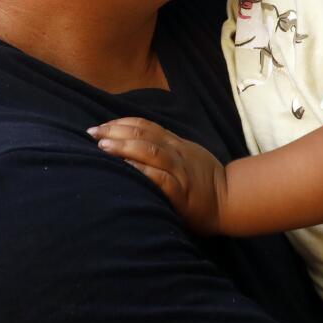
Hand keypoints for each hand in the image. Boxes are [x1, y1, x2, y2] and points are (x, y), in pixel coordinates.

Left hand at [90, 117, 227, 233]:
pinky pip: (161, 179)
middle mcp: (175, 153)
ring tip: (103, 146)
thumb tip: (133, 140)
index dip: (120, 122)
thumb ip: (163, 147)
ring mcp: (179, 172)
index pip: (144, 125)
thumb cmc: (204, 180)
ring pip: (150, 152)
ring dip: (124, 147)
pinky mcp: (181, 194)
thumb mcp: (185, 155)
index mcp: (175, 143)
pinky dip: (142, 172)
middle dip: (115, 132)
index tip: (100, 125)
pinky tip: (126, 170)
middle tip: (92, 133)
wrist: (230, 200)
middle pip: (143, 135)